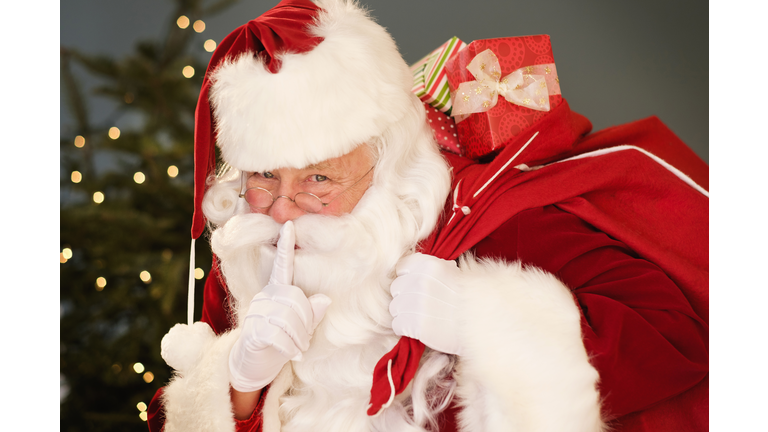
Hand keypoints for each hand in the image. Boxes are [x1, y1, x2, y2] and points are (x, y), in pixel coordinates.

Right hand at [228, 221, 331, 391]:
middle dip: (306, 322)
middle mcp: (264, 296)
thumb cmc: (278, 342)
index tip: (289, 225)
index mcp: (276, 290)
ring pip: (289, 318)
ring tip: (298, 348)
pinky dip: (291, 348)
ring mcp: (256, 313)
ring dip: (299, 338)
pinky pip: (280, 335)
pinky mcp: (252, 331)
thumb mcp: (299, 328)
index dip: (286, 246)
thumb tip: (325, 300)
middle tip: (304, 340)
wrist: (251, 364)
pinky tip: (293, 355)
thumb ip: (311, 313)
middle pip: (295, 298)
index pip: (282, 265)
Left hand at [389, 253, 462, 354]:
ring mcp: (415, 304)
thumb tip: (414, 272)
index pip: (401, 267)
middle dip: (405, 297)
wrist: (483, 322)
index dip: (408, 278)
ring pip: (394, 308)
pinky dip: (405, 329)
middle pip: (396, 288)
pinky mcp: (414, 325)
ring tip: (420, 318)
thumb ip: (432, 270)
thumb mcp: (454, 272)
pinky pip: (397, 325)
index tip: (416, 286)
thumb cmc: (472, 298)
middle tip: (419, 305)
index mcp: (427, 265)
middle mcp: (418, 281)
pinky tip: (418, 329)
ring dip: (404, 314)